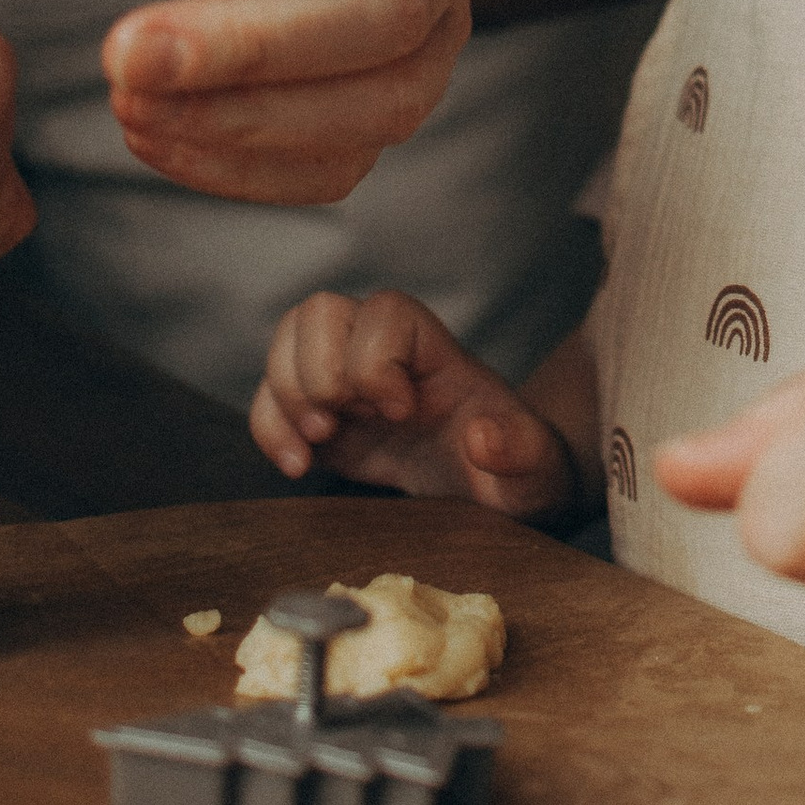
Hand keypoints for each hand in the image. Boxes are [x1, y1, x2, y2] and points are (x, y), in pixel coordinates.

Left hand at [106, 0, 499, 204]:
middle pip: (394, 8)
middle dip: (255, 46)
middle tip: (123, 53)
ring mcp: (440, 23)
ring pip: (390, 99)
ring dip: (251, 120)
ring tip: (129, 101)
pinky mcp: (396, 95)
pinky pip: (350, 161)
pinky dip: (247, 169)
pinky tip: (154, 134)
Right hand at [250, 285, 578, 519]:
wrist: (495, 493)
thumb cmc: (517, 474)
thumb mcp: (534, 471)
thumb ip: (521, 451)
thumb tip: (482, 439)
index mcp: (436, 352)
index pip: (388, 312)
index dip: (376, 359)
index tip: (400, 414)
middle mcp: (385, 353)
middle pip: (320, 312)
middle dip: (317, 373)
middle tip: (337, 426)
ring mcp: (348, 381)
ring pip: (287, 340)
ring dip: (286, 395)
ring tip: (316, 443)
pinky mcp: (322, 416)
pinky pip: (271, 396)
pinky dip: (269, 427)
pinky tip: (297, 467)